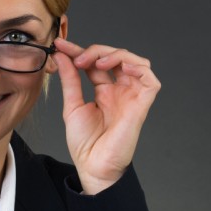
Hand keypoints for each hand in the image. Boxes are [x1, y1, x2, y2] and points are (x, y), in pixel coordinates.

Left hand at [53, 37, 159, 194]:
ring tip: (97, 62)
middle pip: (116, 58)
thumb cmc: (85, 143)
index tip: (60, 45)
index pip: (95, 63)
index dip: (80, 51)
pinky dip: (138, 67)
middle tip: (77, 57)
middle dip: (96, 51)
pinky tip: (120, 67)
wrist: (93, 166)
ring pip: (135, 62)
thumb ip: (70, 79)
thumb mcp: (72, 105)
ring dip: (116, 55)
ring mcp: (132, 97)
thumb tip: (62, 55)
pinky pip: (150, 79)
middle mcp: (120, 91)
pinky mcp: (142, 104)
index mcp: (105, 92)